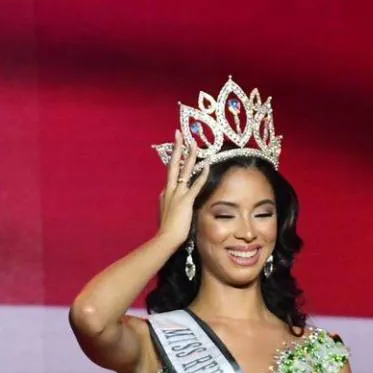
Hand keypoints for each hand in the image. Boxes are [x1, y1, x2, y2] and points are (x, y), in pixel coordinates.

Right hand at [157, 129, 209, 243]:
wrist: (165, 239)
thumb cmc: (166, 230)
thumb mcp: (165, 214)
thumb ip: (167, 205)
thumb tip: (166, 201)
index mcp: (166, 193)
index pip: (171, 175)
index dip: (175, 162)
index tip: (178, 150)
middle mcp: (170, 190)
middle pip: (173, 164)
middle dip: (177, 148)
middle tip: (179, 134)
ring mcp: (178, 194)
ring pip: (184, 170)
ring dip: (190, 156)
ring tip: (194, 143)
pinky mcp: (186, 201)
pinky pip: (195, 185)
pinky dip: (202, 175)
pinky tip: (207, 166)